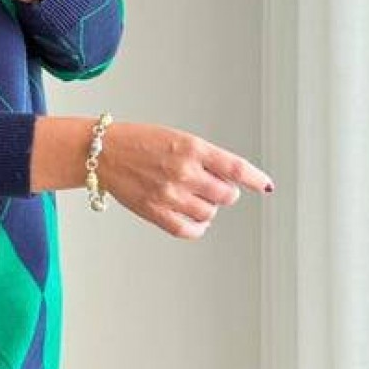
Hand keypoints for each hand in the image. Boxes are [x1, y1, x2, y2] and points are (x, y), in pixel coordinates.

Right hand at [98, 121, 274, 239]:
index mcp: (191, 148)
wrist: (102, 153)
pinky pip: (188, 230)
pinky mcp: (155, 211)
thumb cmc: (137, 142)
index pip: (235, 168)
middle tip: (211, 186)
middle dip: (225, 192)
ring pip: (209, 212)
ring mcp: (169, 194)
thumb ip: (204, 157)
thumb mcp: (176, 138)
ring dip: (209, 208)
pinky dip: (198, 227)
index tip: (266, 186)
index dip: (256, 179)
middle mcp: (183, 172)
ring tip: (194, 198)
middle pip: (226, 195)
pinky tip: (195, 219)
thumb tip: (230, 181)